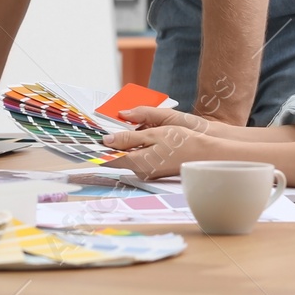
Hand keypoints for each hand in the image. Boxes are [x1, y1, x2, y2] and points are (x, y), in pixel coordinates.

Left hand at [102, 110, 224, 178]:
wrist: (206, 154)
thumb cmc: (182, 142)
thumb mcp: (154, 135)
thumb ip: (128, 138)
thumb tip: (106, 140)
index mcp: (137, 163)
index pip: (109, 157)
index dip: (98, 147)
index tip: (88, 138)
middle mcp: (140, 170)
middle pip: (118, 154)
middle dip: (113, 140)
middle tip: (107, 123)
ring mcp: (148, 170)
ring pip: (129, 153)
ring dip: (127, 141)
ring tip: (126, 125)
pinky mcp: (155, 167)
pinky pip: (140, 155)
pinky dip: (138, 144)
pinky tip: (143, 133)